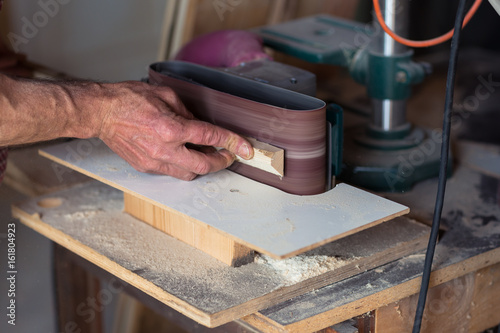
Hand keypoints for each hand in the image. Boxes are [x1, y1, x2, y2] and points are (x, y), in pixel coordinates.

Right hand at [98, 81, 253, 179]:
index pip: (210, 137)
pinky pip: (172, 172)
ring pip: (189, 174)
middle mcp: (164, 149)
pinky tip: (185, 154)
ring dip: (203, 166)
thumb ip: (187, 112)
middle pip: (204, 165)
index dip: (233, 142)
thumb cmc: (128, 99)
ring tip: (208, 154)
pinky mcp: (145, 167)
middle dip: (222, 162)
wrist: (101, 113)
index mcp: (171, 128)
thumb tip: (200, 126)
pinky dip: (183, 165)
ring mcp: (154, 162)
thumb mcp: (165, 95)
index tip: (245, 148)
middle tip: (230, 155)